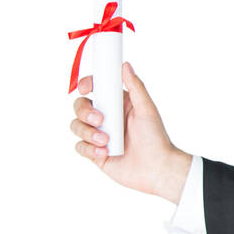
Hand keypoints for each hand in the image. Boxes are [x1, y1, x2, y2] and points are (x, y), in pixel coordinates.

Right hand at [70, 62, 192, 202]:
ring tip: (106, 141)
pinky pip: (79, 147)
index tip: (85, 88)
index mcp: (117, 104)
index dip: (85, 85)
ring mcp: (98, 135)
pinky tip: (105, 152)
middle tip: (100, 120)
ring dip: (88, 132)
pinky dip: (89, 149)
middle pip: (80, 106)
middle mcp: (106, 118)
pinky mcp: (95, 153)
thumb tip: (125, 65)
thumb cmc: (156, 139)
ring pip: (76, 126)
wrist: (157, 169)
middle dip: (85, 112)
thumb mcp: (146, 109)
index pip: (95, 89)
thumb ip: (135, 87)